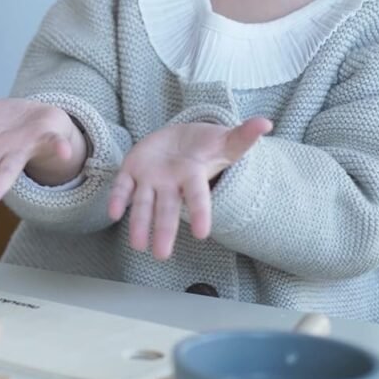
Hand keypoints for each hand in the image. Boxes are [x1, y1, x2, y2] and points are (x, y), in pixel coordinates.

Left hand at [108, 117, 271, 259]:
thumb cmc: (207, 145)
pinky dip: (117, 198)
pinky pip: (123, 186)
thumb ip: (243, 135)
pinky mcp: (132, 170)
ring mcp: (150, 179)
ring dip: (139, 223)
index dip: (199, 213)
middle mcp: (171, 184)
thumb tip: (266, 123)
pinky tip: (113, 212)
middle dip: (164, 230)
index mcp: (193, 176)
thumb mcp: (225, 140)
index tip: (201, 234)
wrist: (183, 140)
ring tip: (137, 245)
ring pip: (143, 203)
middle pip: (167, 209)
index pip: (198, 197)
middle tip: (161, 255)